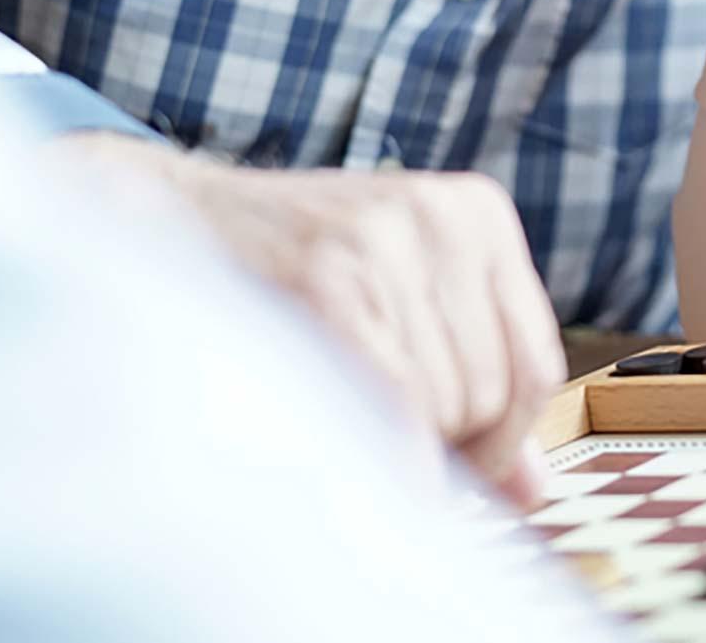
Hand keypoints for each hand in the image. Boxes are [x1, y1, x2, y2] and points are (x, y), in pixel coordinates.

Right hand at [63, 138, 565, 505]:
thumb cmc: (293, 272)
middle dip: (446, 442)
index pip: (535, 363)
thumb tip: (529, 490)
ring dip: (398, 438)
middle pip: (493, 391)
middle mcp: (444, 216)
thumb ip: (472, 381)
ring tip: (342, 409)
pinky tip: (355, 456)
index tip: (462, 469)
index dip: (504, 440)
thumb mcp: (402, 300)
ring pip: (443, 402)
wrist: (170, 217)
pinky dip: (385, 449)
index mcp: (479, 214)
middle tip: (381, 439)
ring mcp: (388, 238)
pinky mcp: (330, 275)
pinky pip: (393, 398)